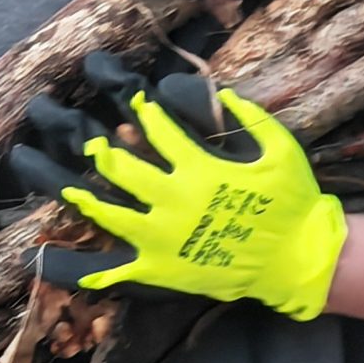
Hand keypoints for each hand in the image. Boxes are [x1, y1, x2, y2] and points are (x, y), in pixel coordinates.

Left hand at [51, 80, 346, 320]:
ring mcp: (164, 239)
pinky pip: (121, 271)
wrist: (297, 259)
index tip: (138, 101)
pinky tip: (66, 266)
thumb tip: (223, 91)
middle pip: (123, 171)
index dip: (146, 112)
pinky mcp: (163, 270)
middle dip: (102, 152)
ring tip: (68, 189)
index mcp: (201, 170)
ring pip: (111, 215)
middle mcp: (174, 201)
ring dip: (85, 199)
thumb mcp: (281, 150)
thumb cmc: (292, 203)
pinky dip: (92, 272)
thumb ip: (251, 117)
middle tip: (89, 142)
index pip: (160, 133)